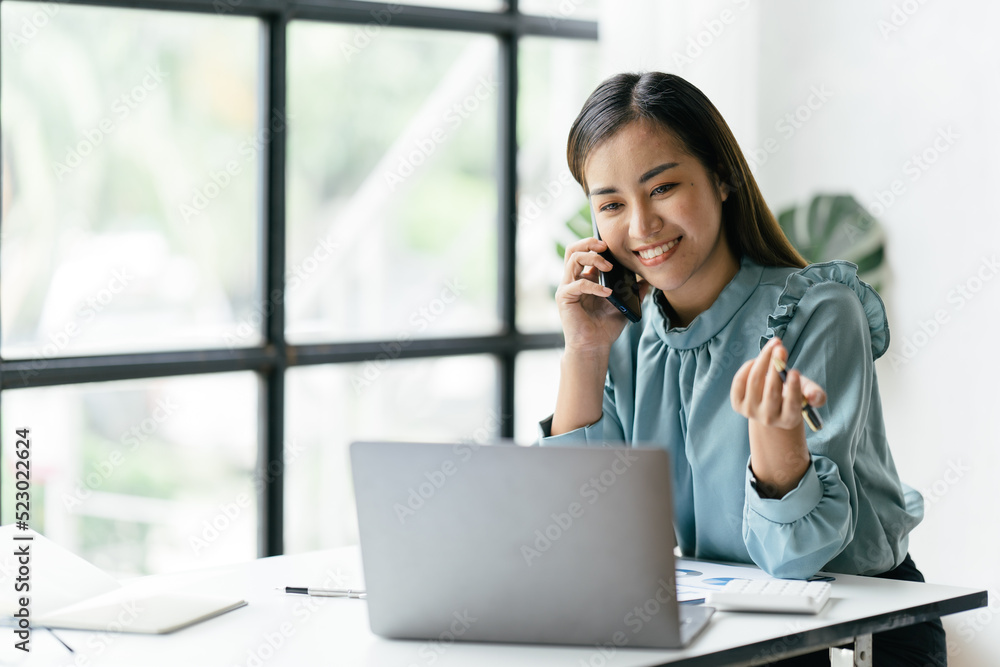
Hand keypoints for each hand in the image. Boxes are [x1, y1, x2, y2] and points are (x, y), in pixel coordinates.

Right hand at [555, 237, 649, 353]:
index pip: (586, 252)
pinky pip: (578, 284)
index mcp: (585, 278)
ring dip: (593, 258)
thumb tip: (647, 281)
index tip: (613, 245)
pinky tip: (608, 292)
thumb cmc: (606, 327)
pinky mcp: (564, 298)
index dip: (597, 245)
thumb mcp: (624, 305)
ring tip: (609, 266)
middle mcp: (573, 280)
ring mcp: (567, 288)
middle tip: (606, 247)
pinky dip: (595, 286)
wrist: (595, 346)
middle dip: (589, 243)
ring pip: (573, 259)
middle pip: (574, 250)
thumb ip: (633, 292)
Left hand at [730, 338, 826, 430]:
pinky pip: (739, 382)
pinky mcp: (737, 404)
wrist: (769, 406)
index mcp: (789, 419)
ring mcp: (751, 412)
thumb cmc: (791, 394)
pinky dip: (747, 367)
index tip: (795, 371)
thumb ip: (814, 394)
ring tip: (773, 346)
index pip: (792, 404)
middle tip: (780, 348)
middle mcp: (769, 418)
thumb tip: (815, 396)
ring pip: (754, 381)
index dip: (793, 388)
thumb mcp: (805, 393)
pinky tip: (756, 360)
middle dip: (776, 367)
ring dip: (763, 360)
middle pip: (772, 390)